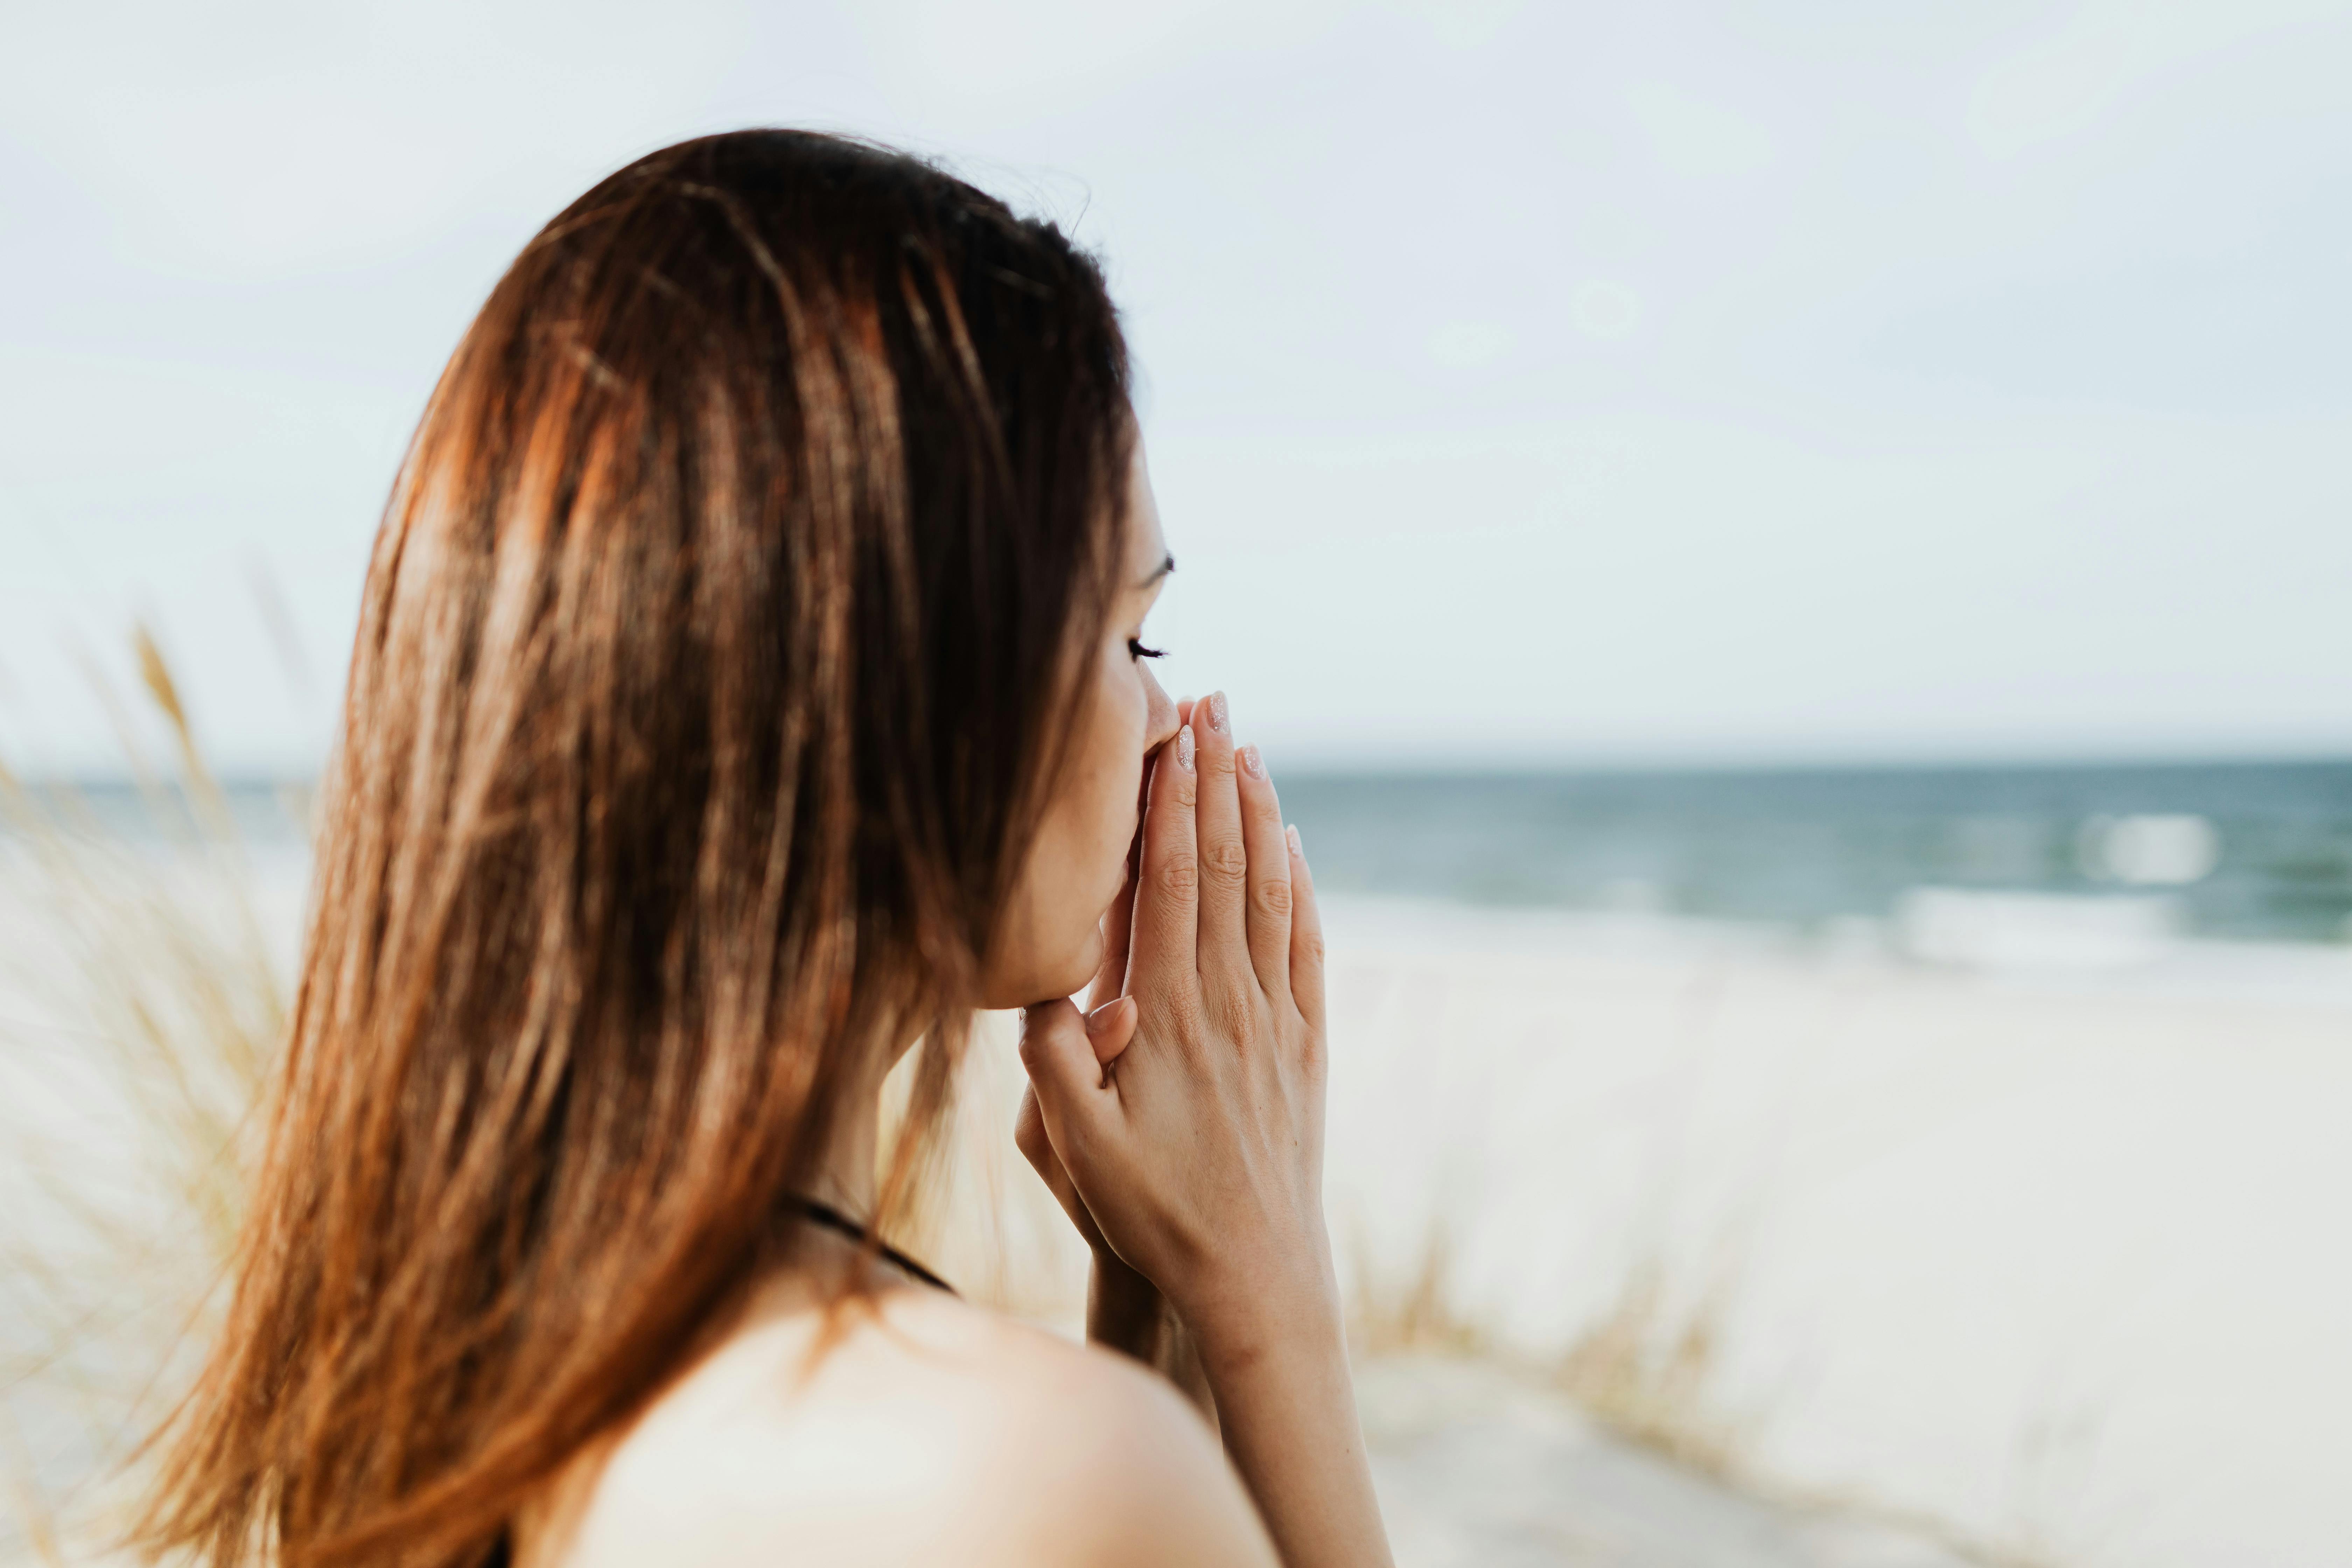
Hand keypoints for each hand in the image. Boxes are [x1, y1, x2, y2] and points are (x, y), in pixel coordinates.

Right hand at [1019, 689, 1330, 1357]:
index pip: (1173, 883)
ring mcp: (1275, 1023)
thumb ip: (1050, 1064)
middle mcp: (1229, 1005)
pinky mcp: (1305, 1048)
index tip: (1172, 736)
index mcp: (1168, 1017)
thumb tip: (1036, 985)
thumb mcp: (1076, 1148)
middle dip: (1218, 779)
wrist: (1254, 1275)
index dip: (1172, 803)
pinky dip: (1300, 886)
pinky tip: (1294, 845)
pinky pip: (1305, 947)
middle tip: (1214, 704)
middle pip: (1226, 866)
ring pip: (1269, 893)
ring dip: (1259, 814)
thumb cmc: (1153, 1213)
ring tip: (1250, 747)